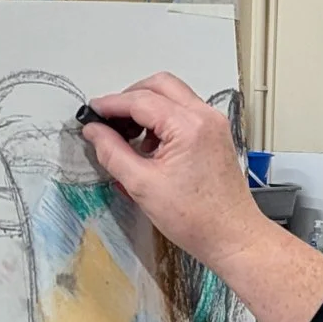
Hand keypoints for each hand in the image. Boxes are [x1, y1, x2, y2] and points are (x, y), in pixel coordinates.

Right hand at [82, 74, 269, 273]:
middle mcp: (205, 117)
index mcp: (188, 126)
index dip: (111, 104)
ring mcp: (213, 124)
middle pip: (160, 85)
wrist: (231, 236)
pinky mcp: (215, 134)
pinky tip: (150, 146)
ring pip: (173, 95)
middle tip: (109, 119)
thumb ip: (112, 152)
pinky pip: (184, 112)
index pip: (141, 100)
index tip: (91, 113)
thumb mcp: (142, 186)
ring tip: (128, 136)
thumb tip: (94, 132)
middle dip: (130, 97)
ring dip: (147, 107)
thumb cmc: (196, 218)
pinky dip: (163, 119)